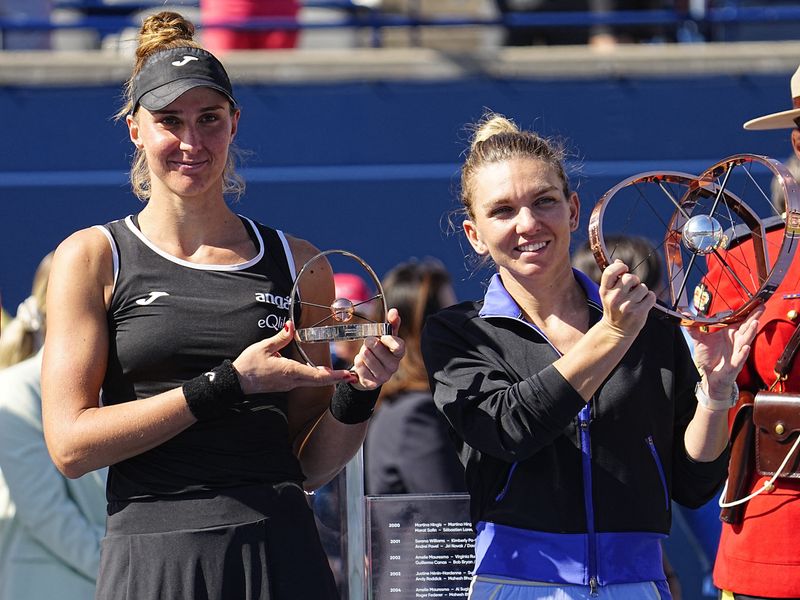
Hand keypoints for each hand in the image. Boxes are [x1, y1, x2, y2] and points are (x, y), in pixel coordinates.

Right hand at [233, 322, 351, 394]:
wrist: (236, 382)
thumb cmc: (249, 365)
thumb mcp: (264, 347)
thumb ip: (281, 338)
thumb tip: (291, 326)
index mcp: (290, 371)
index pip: (318, 375)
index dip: (335, 376)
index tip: (348, 375)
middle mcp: (293, 381)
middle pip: (320, 381)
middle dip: (337, 379)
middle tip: (353, 376)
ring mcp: (289, 385)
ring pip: (313, 382)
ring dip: (328, 378)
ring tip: (343, 374)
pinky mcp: (286, 385)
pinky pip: (305, 382)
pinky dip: (317, 378)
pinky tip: (323, 373)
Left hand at [350, 308, 405, 389]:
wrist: (368, 371)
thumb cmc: (378, 351)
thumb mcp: (384, 337)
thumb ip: (391, 324)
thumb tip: (394, 311)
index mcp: (399, 353)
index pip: (399, 347)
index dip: (389, 340)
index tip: (382, 336)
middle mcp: (394, 366)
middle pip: (379, 351)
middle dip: (369, 344)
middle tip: (368, 343)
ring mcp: (384, 376)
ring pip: (368, 359)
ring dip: (362, 354)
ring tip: (364, 353)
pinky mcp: (373, 384)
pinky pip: (361, 369)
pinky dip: (358, 364)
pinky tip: (361, 363)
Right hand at [598, 260, 655, 338]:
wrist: (615, 331)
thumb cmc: (613, 308)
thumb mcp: (608, 293)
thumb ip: (613, 278)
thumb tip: (619, 261)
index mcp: (604, 291)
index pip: (611, 271)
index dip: (620, 267)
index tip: (624, 269)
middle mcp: (614, 298)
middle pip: (630, 277)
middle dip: (634, 281)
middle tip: (632, 289)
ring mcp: (626, 306)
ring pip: (643, 287)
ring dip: (642, 291)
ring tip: (636, 299)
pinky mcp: (638, 312)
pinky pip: (651, 296)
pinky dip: (649, 298)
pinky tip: (642, 304)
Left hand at [687, 306, 761, 397]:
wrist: (708, 375)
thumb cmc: (708, 357)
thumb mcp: (699, 340)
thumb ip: (693, 328)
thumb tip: (686, 316)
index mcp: (731, 334)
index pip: (742, 321)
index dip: (749, 312)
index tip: (756, 302)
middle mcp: (737, 341)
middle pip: (747, 328)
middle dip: (754, 318)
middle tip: (761, 308)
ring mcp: (737, 353)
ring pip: (746, 341)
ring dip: (750, 332)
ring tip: (754, 323)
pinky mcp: (735, 365)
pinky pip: (740, 358)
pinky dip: (743, 353)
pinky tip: (746, 347)